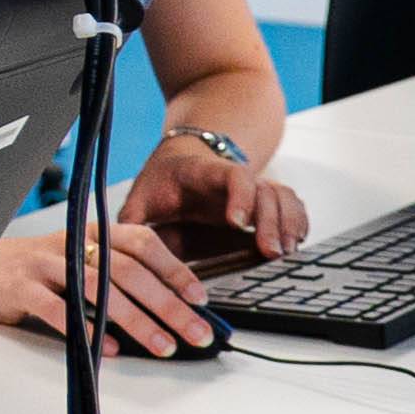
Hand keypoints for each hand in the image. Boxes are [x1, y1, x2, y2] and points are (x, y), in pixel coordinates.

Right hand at [0, 214, 220, 358]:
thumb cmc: (33, 270)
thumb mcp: (76, 261)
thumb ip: (114, 278)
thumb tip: (167, 309)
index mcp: (90, 233)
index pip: (141, 243)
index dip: (174, 268)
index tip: (199, 298)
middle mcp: (71, 244)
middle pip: (128, 270)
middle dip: (168, 304)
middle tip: (197, 332)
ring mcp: (44, 265)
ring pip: (99, 290)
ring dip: (137, 320)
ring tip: (163, 346)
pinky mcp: (20, 288)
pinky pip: (58, 310)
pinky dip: (87, 330)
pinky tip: (109, 349)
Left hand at [118, 131, 305, 257]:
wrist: (184, 160)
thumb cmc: (163, 180)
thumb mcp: (142, 196)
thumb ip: (132, 219)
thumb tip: (116, 245)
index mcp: (205, 173)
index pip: (232, 176)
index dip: (239, 197)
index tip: (236, 222)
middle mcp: (235, 179)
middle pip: (265, 191)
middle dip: (270, 222)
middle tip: (270, 252)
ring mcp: (254, 189)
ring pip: (283, 197)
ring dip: (288, 223)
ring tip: (286, 252)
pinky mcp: (265, 202)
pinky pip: (292, 206)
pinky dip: (298, 221)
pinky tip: (296, 242)